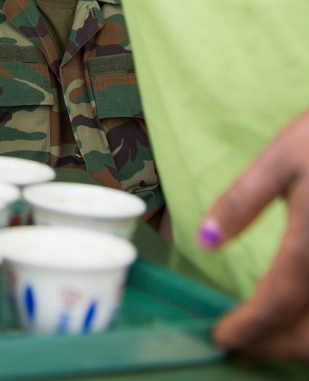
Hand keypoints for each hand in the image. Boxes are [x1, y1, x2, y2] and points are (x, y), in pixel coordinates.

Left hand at [200, 109, 308, 358]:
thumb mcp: (280, 159)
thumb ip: (243, 201)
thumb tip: (207, 241)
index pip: (276, 305)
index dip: (248, 329)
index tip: (222, 338)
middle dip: (275, 346)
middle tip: (243, 341)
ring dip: (302, 343)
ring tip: (268, 333)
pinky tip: (302, 314)